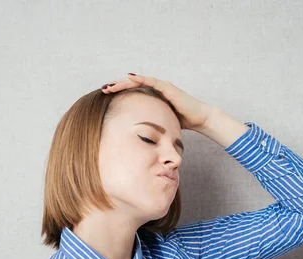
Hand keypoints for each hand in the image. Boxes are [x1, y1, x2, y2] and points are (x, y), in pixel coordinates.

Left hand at [101, 73, 215, 131]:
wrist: (199, 118)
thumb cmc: (181, 121)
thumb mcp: (160, 122)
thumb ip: (150, 124)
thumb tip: (137, 137)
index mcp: (153, 96)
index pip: (132, 92)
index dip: (119, 93)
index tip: (106, 96)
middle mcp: (156, 89)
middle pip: (132, 85)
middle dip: (117, 86)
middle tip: (103, 89)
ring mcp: (162, 86)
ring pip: (139, 81)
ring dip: (124, 82)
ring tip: (111, 85)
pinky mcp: (168, 88)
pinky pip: (152, 81)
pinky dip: (140, 79)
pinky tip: (130, 77)